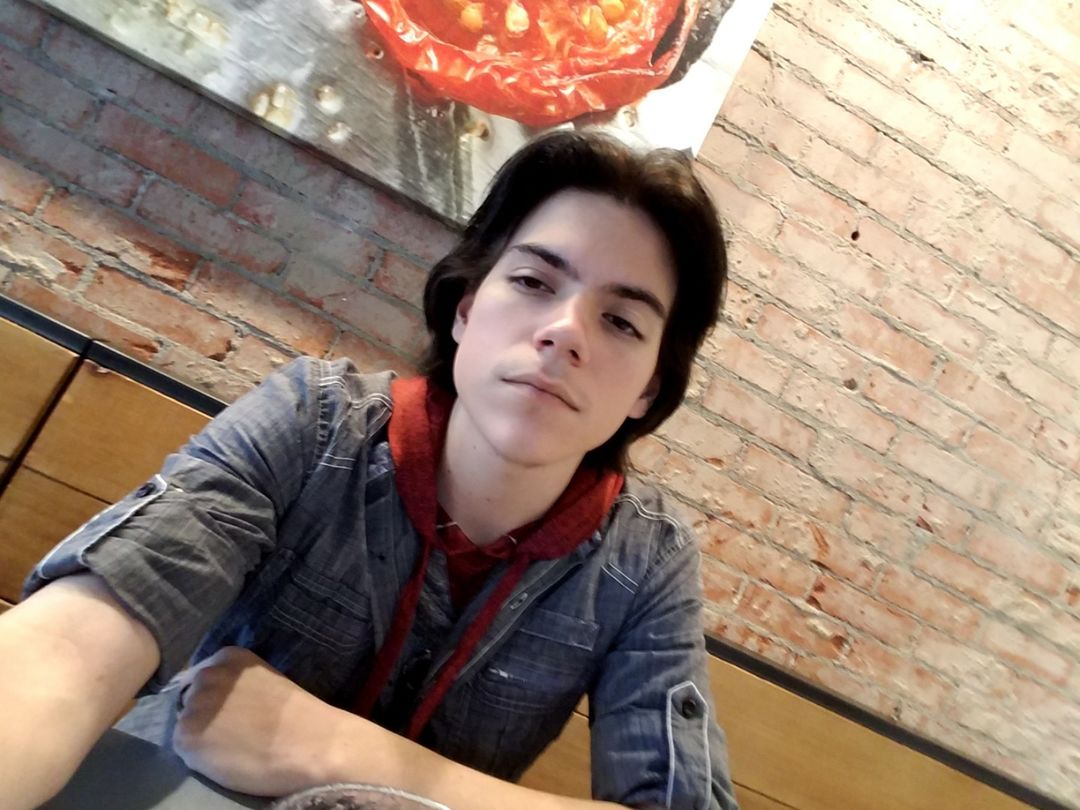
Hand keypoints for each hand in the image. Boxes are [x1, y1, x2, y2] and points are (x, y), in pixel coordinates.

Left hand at [172, 647, 346, 795]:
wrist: (308, 742)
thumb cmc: (295, 715)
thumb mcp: (263, 680)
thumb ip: (236, 682)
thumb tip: (217, 698)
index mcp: (227, 656)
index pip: (202, 677)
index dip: (215, 699)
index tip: (232, 712)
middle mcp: (204, 676)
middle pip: (190, 698)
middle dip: (205, 713)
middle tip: (231, 730)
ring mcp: (192, 705)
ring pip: (186, 724)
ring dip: (201, 734)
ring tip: (230, 745)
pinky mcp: (186, 737)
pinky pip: (184, 750)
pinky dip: (199, 757)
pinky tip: (225, 757)